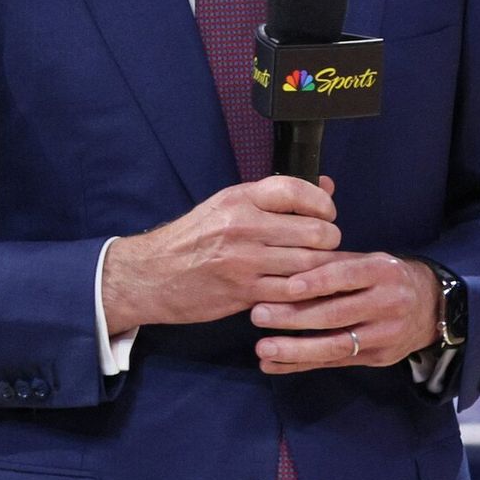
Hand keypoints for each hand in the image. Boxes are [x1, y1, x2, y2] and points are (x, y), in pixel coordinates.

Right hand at [100, 176, 349, 335]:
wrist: (151, 274)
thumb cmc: (191, 239)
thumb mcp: (226, 205)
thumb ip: (275, 197)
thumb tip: (326, 185)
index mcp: (238, 198)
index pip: (297, 191)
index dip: (323, 203)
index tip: (327, 213)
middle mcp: (243, 226)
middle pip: (315, 232)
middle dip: (329, 241)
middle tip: (323, 246)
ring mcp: (244, 262)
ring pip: (309, 265)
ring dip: (322, 269)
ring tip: (317, 269)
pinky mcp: (244, 292)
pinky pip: (293, 293)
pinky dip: (305, 292)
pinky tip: (303, 289)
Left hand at [250, 252, 440, 372]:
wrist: (431, 307)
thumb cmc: (384, 277)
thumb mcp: (367, 261)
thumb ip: (331, 264)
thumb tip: (282, 265)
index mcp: (382, 272)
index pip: (345, 276)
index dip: (315, 281)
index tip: (285, 286)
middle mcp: (388, 304)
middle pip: (336, 314)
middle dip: (294, 317)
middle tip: (258, 314)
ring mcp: (385, 335)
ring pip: (336, 345)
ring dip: (295, 349)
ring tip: (262, 348)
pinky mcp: (378, 359)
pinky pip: (334, 363)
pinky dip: (301, 365)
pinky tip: (272, 365)